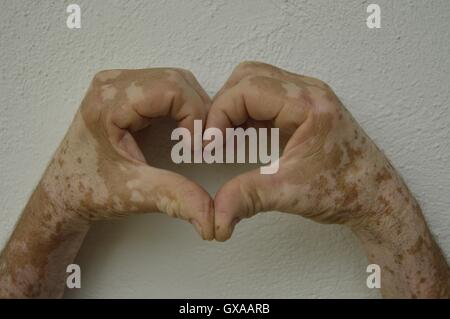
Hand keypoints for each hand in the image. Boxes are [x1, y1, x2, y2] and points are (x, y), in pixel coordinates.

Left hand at [42, 68, 213, 239]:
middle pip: (176, 80)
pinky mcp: (124, 92)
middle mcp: (112, 85)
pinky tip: (179, 132)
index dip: (195, 116)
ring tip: (191, 140)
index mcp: (109, 103)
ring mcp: (117, 85)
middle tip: (200, 145)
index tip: (197, 148)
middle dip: (198, 112)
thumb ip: (175, 197)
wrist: (64, 192)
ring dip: (192, 108)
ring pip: (174, 80)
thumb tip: (211, 215)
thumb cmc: (89, 190)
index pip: (172, 89)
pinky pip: (164, 87)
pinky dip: (181, 107)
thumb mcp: (135, 193)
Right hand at [207, 61, 411, 240]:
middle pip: (248, 77)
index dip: (219, 115)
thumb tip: (216, 215)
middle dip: (224, 106)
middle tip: (215, 138)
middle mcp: (308, 92)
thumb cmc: (346, 190)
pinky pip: (266, 98)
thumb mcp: (290, 193)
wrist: (375, 197)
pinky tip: (241, 138)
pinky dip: (247, 114)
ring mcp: (307, 98)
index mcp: (308, 105)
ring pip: (256, 82)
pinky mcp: (303, 108)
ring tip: (225, 138)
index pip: (247, 89)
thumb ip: (247, 198)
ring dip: (234, 107)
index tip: (209, 143)